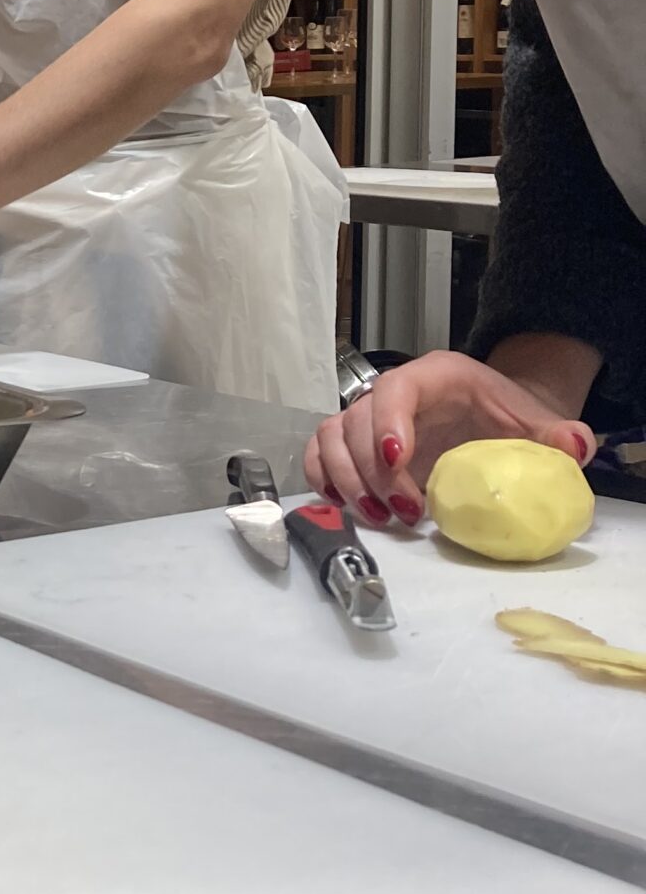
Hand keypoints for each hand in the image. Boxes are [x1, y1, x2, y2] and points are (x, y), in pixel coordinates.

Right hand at [305, 348, 596, 529]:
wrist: (494, 420)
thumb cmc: (507, 417)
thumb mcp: (534, 421)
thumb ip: (556, 433)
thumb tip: (574, 446)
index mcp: (433, 376)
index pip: (395, 388)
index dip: (388, 422)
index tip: (399, 461)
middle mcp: (391, 392)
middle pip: (357, 422)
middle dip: (374, 473)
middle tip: (406, 513)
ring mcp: (367, 417)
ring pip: (331, 439)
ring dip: (347, 482)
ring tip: (383, 518)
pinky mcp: (354, 442)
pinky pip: (321, 454)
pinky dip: (325, 481)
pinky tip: (349, 507)